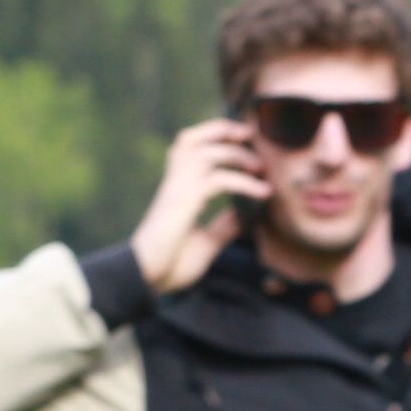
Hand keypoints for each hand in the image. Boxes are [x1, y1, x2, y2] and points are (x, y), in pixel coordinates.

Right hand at [128, 121, 269, 295]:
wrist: (147, 279)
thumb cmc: (170, 264)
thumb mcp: (204, 243)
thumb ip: (221, 227)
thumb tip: (242, 215)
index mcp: (177, 189)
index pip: (190, 147)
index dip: (214, 135)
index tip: (245, 139)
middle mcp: (174, 184)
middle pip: (191, 139)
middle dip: (223, 131)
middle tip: (253, 137)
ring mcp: (177, 191)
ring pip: (205, 153)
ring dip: (237, 155)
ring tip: (261, 169)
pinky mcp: (182, 204)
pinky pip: (216, 180)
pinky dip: (244, 183)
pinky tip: (263, 193)